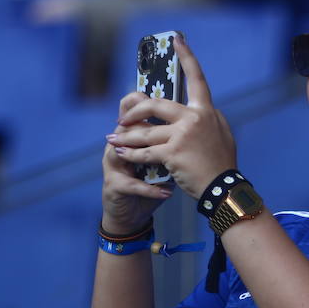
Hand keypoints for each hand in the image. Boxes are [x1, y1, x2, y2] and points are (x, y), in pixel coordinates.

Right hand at [102, 90, 175, 232]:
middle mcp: (119, 145)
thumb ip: (171, 138)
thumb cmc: (150, 182)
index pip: (130, 109)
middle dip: (142, 122)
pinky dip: (151, 190)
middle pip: (126, 125)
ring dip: (148, 156)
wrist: (132, 213)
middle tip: (167, 126)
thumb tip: (195, 118)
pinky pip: (132, 185)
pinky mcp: (113, 185)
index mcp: (132, 134)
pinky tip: (166, 193)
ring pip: (126, 151)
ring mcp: (113, 164)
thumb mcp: (162, 157)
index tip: (159, 94)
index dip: (138, 100)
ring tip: (169, 159)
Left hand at [107, 33, 236, 199]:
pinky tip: (120, 153)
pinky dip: (130, 154)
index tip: (177, 38)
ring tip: (112, 138)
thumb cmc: (221, 161)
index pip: (196, 78)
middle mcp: (194, 118)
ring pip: (145, 131)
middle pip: (155, 105)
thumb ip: (205, 117)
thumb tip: (193, 108)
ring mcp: (183, 135)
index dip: (187, 57)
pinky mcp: (173, 153)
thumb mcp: (220, 132)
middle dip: (134, 111)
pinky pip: (145, 152)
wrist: (223, 187)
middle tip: (123, 119)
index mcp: (206, 110)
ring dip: (125, 136)